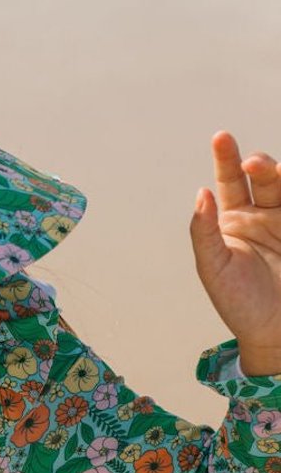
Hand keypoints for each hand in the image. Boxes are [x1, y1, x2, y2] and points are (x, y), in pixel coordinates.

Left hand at [190, 130, 280, 374]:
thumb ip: (204, 231)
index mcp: (233, 220)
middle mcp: (264, 216)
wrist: (277, 334)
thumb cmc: (239, 304)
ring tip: (270, 170)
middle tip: (254, 165)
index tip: (221, 137)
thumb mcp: (213, 267)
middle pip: (265, 178)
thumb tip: (200, 194)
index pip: (229, 181)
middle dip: (261, 165)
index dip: (226, 158)